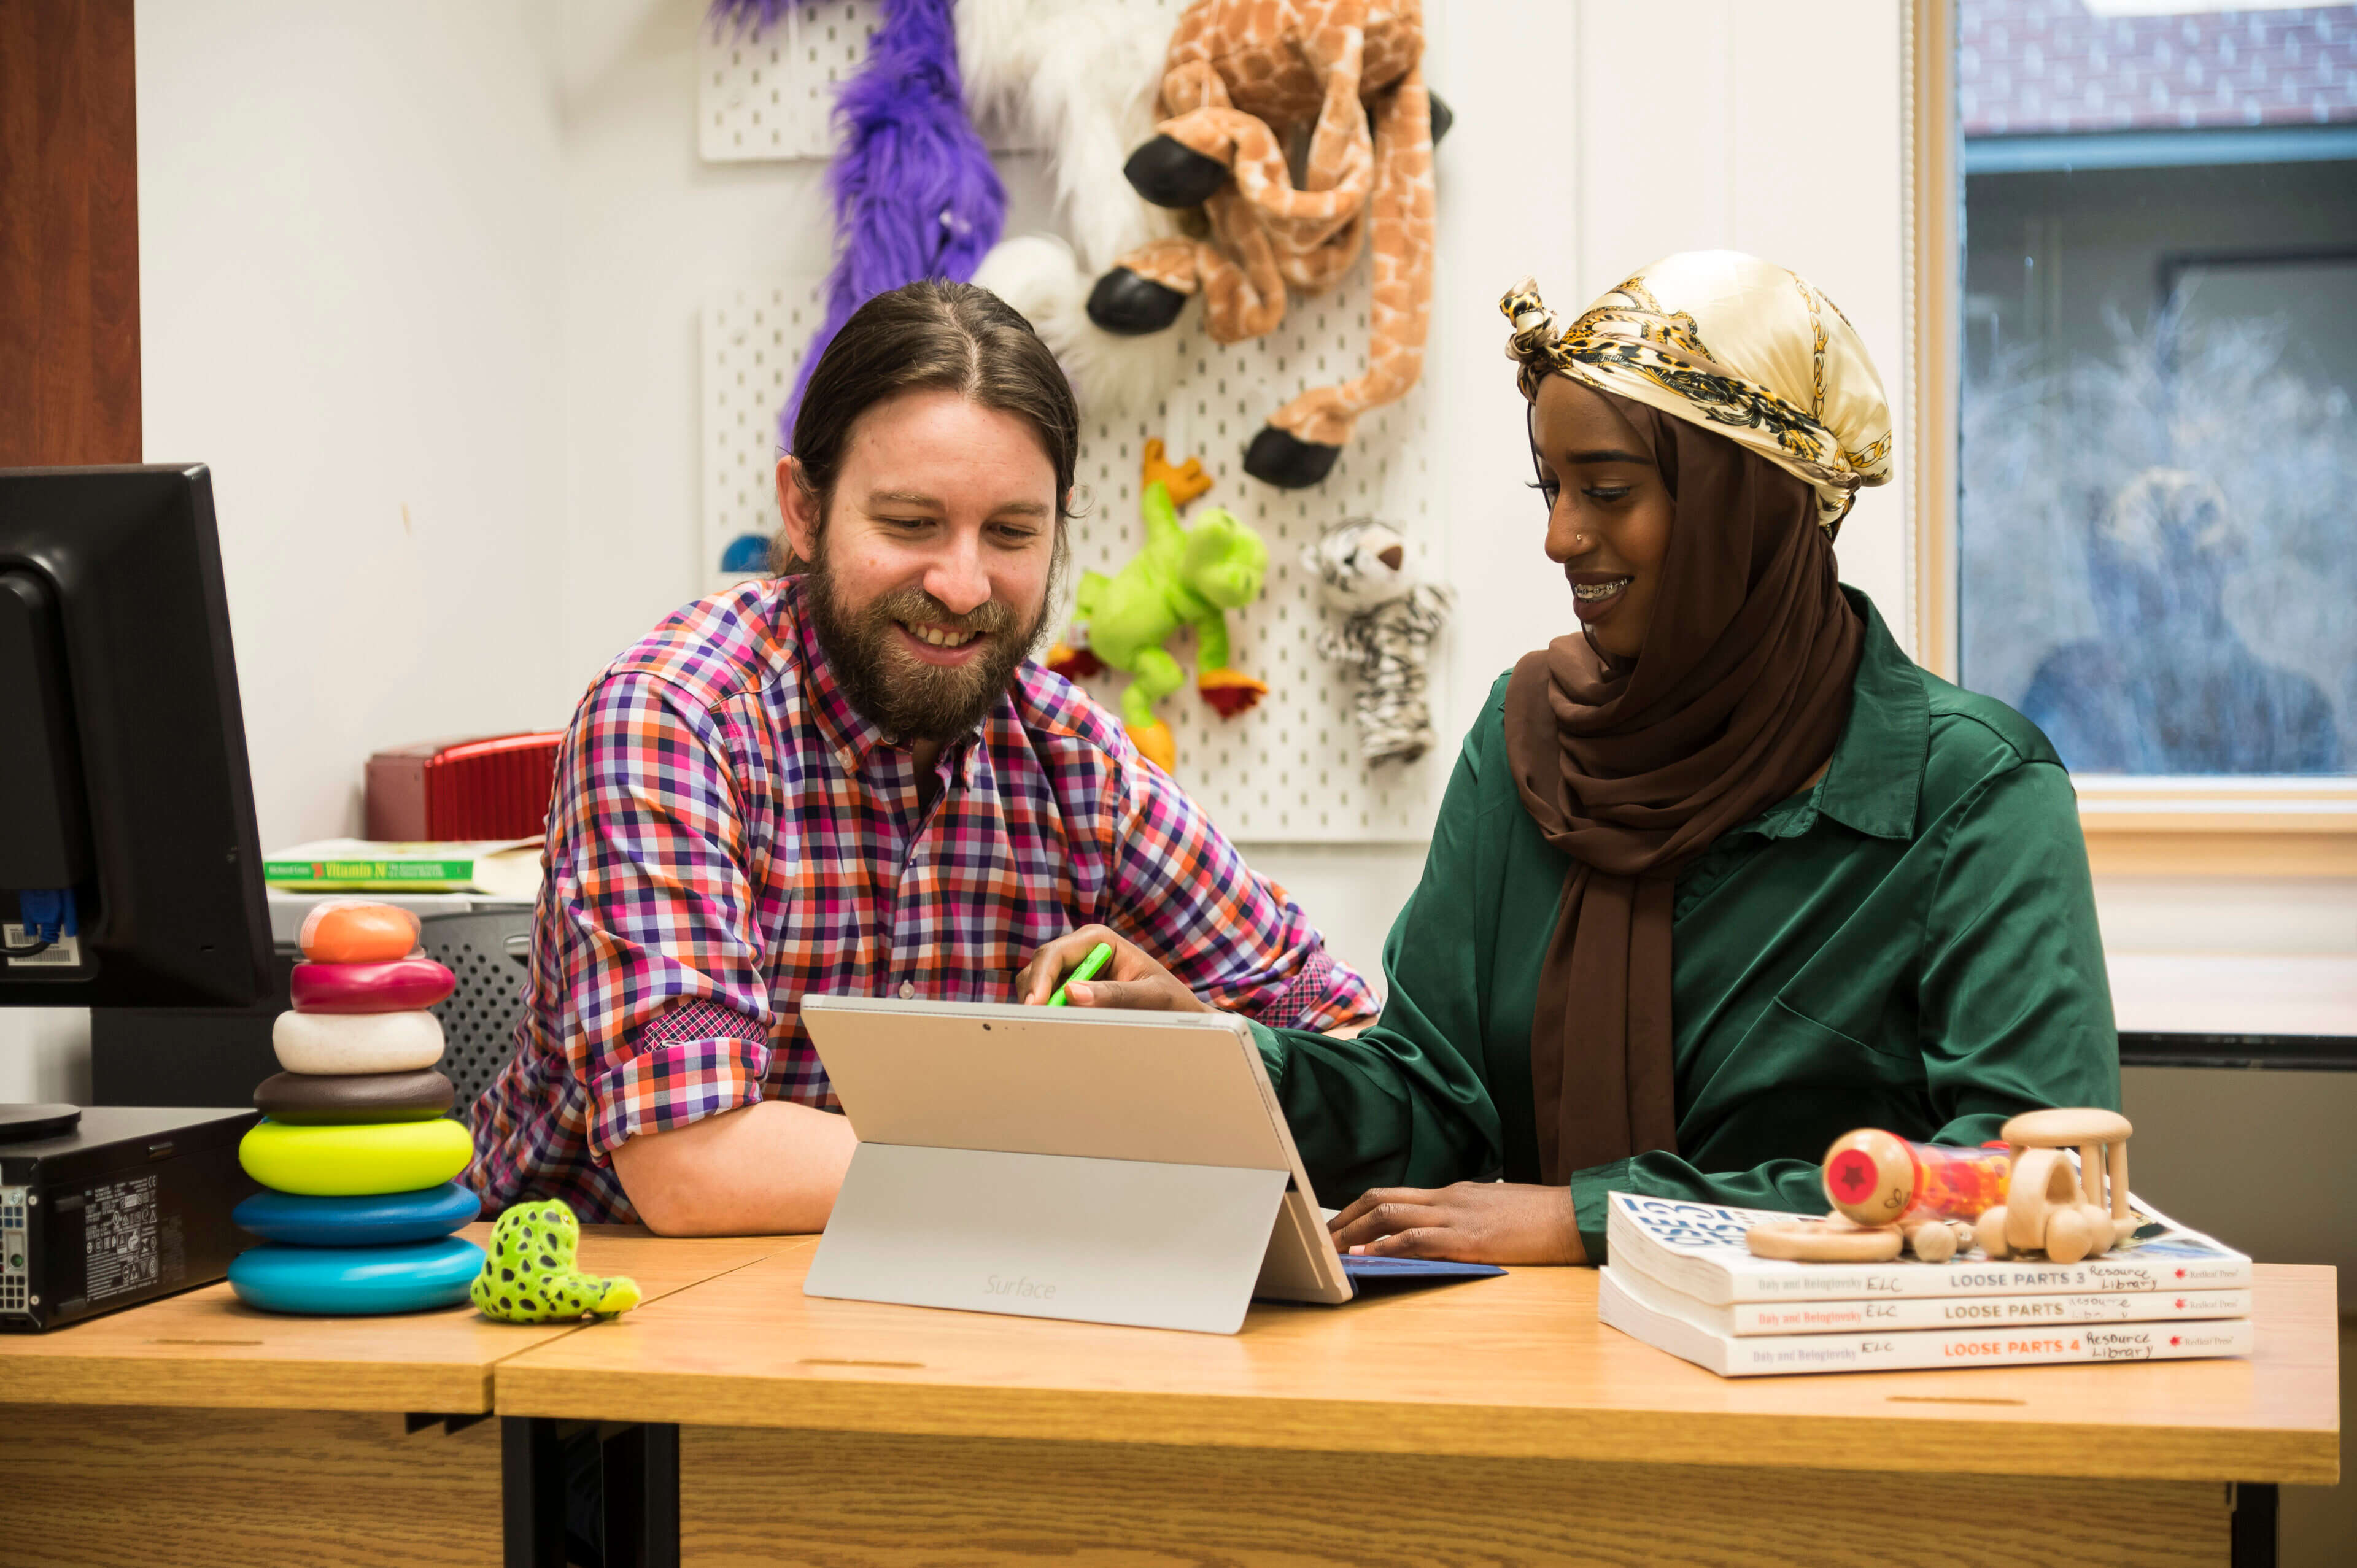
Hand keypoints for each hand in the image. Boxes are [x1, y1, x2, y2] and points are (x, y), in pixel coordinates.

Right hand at [1013, 924, 1211, 1012]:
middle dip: (1035, 994)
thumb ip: (1117, 994)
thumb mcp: (1152, 997)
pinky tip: (1060, 1026)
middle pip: (1038, 967)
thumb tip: (1073, 993)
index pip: (1055, 953)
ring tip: (1055, 1027)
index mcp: (1098, 939)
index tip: (1035, 1005)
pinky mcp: (1069, 990)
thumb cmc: (1171, 1000)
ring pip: (1035, 984)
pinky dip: (1047, 1013)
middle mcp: (1080, 950)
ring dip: (1040, 1005)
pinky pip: (1045, 1000)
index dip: (1040, 978)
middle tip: (1038, 1024)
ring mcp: (1072, 970)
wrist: (1177, 1013)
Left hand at [1327, 1182, 1587, 1265]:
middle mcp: (1448, 1198)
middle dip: (1346, 1219)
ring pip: (1392, 1216)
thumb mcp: (1495, 1211)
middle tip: (1322, 1239)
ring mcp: (1457, 1216)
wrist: (1575, 1216)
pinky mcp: (1470, 1238)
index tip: (1339, 1225)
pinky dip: (1389, 1247)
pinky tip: (1371, 1257)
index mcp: (1453, 1193)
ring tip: (1333, 1251)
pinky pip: (1420, 1240)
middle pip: (1382, 1200)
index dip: (1360, 1209)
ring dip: (1357, 1234)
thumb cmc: (1540, 1219)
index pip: (1395, 1195)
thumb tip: (1441, 1234)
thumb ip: (1465, 1217)